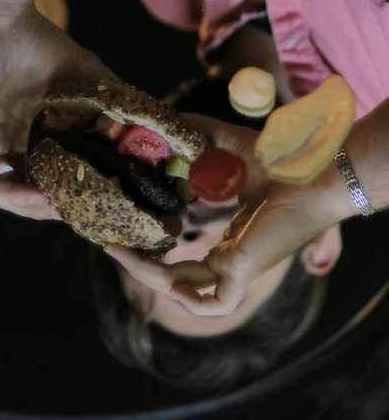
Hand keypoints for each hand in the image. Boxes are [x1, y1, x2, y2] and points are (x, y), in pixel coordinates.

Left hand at [0, 4, 108, 218]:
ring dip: (12, 199)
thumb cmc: (40, 42)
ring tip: (42, 200)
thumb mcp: (86, 76)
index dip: (50, 196)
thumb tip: (142, 123)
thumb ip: (110, 100)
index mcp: (20, 131)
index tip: (75, 203)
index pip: (32, 177)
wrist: (4, 17)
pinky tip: (6, 168)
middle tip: (61, 210)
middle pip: (10, 191)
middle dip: (34, 206)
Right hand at [106, 114, 349, 315]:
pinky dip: (189, 300)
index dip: (148, 248)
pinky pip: (214, 304)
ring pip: (185, 291)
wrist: (311, 169)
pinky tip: (166, 280)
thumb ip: (190, 131)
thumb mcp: (221, 143)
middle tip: (107, 244)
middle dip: (137, 263)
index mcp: (228, 237)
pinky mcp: (245, 272)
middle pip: (175, 275)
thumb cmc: (276, 158)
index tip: (121, 230)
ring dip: (148, 275)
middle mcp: (230, 256)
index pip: (183, 256)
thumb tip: (155, 116)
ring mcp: (237, 268)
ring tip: (117, 252)